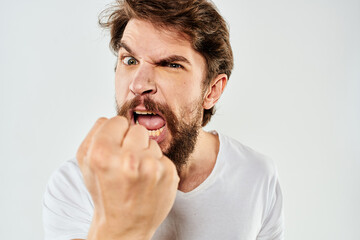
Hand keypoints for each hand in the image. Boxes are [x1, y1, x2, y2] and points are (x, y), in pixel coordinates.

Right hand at [76, 116, 178, 239]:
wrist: (124, 226)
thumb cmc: (104, 192)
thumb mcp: (84, 162)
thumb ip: (95, 133)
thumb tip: (112, 118)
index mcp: (103, 154)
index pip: (117, 120)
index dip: (115, 134)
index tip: (114, 148)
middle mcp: (128, 160)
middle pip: (137, 129)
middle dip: (131, 143)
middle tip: (126, 164)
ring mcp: (151, 168)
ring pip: (151, 143)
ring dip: (145, 155)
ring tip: (137, 175)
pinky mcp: (169, 174)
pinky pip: (163, 156)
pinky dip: (156, 166)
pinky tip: (149, 181)